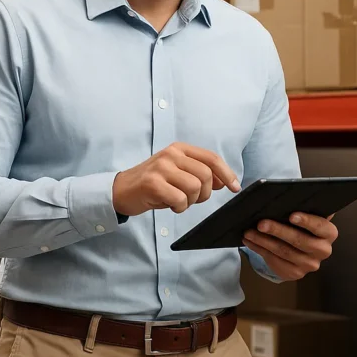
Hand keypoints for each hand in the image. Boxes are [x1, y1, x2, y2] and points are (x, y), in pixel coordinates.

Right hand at [112, 143, 240, 216]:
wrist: (121, 190)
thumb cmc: (152, 183)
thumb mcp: (177, 173)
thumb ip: (199, 174)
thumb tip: (223, 181)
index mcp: (178, 149)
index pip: (211, 158)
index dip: (227, 173)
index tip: (234, 187)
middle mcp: (170, 154)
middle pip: (205, 175)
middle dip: (205, 193)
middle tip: (193, 199)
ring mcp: (161, 168)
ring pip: (194, 188)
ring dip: (190, 201)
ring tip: (178, 201)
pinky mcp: (153, 183)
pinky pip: (180, 199)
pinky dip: (179, 207)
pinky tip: (169, 205)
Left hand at [243, 213, 337, 280]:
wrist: (300, 250)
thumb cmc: (301, 226)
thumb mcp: (306, 216)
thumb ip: (305, 208)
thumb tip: (291, 196)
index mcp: (329, 233)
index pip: (321, 226)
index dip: (307, 221)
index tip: (291, 215)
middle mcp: (323, 250)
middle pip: (299, 240)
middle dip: (278, 230)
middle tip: (261, 223)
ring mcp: (309, 264)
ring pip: (283, 251)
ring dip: (263, 241)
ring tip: (249, 232)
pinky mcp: (295, 273)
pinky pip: (274, 260)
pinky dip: (259, 249)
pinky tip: (249, 241)